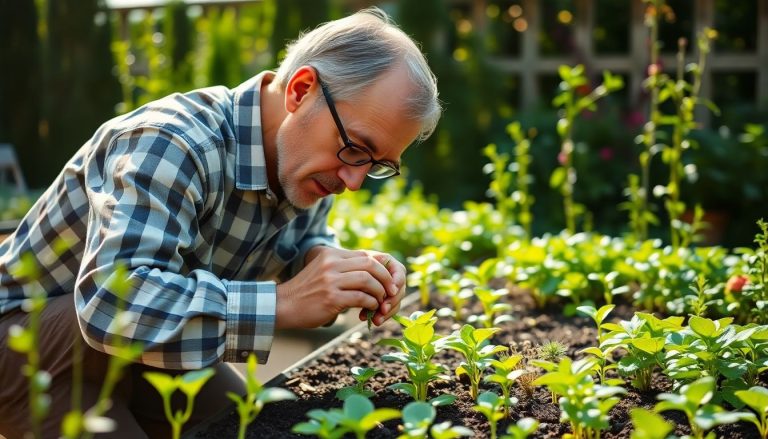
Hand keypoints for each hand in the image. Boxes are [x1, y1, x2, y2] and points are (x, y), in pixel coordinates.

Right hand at [275, 247, 400, 328]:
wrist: (283, 305)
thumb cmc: (306, 292)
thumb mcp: (324, 271)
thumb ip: (344, 268)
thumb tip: (372, 273)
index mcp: (331, 254)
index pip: (365, 255)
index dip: (382, 267)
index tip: (388, 280)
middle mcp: (332, 264)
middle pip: (370, 264)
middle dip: (386, 278)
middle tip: (391, 291)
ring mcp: (331, 280)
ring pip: (368, 280)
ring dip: (380, 292)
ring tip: (380, 302)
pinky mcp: (331, 297)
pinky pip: (361, 298)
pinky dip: (370, 303)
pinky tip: (369, 309)